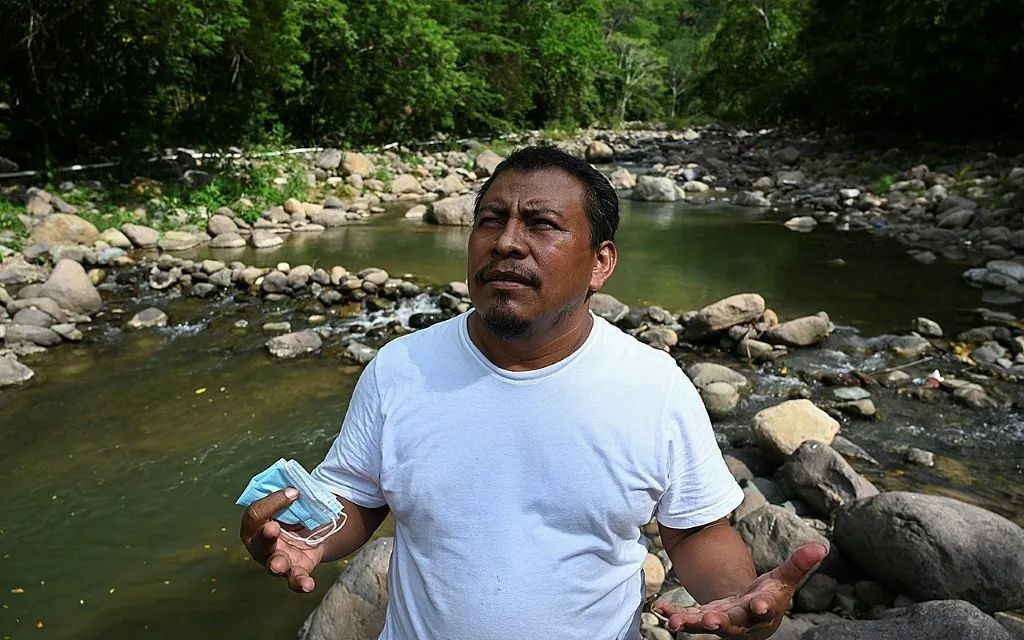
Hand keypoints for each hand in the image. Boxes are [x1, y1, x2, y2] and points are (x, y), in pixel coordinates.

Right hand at [240, 487, 325, 592]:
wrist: (315, 528)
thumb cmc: (295, 510)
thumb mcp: (292, 499)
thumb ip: (288, 491)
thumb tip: (294, 481)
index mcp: (255, 523)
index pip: (255, 514)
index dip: (272, 502)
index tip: (294, 491)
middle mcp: (261, 545)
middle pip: (259, 542)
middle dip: (265, 535)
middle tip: (272, 528)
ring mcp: (276, 560)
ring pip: (273, 564)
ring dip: (276, 564)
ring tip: (278, 566)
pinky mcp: (296, 570)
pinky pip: (295, 579)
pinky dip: (300, 583)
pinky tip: (307, 585)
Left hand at [652, 542, 827, 638]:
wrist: (752, 618)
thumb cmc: (770, 596)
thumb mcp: (783, 579)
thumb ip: (798, 563)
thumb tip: (821, 546)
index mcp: (761, 608)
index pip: (764, 608)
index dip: (762, 607)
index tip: (758, 606)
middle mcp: (740, 619)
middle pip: (731, 623)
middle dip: (721, 621)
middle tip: (711, 620)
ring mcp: (719, 620)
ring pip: (704, 624)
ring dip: (689, 622)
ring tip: (674, 622)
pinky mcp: (703, 617)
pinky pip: (687, 616)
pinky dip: (673, 612)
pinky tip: (658, 606)